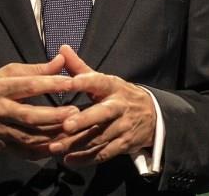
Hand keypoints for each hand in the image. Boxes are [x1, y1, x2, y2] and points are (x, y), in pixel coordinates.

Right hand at [0, 54, 76, 159]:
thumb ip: (37, 69)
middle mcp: (0, 111)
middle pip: (30, 116)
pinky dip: (43, 151)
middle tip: (75, 112)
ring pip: (30, 138)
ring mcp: (0, 131)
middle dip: (54, 115)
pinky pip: (25, 152)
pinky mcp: (3, 146)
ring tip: (71, 128)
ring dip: (52, 135)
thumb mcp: (8, 72)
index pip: (29, 86)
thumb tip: (62, 59)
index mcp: (1, 88)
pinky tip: (58, 145)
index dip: (52, 84)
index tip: (72, 82)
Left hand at [49, 45, 155, 165]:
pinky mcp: (124, 144)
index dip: (86, 81)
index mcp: (113, 87)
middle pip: (102, 114)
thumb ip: (81, 68)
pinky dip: (87, 158)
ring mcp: (123, 127)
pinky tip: (69, 160)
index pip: (100, 82)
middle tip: (66, 125)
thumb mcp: (104, 80)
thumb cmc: (119, 95)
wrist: (152, 115)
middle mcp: (119, 106)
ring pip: (100, 136)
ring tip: (55, 147)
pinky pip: (104, 153)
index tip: (70, 82)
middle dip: (85, 120)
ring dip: (77, 144)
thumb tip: (62, 48)